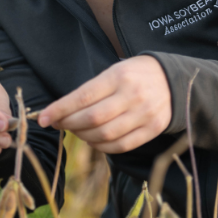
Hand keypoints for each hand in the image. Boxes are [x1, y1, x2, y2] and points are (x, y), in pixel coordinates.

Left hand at [38, 55, 170, 153]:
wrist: (174, 80)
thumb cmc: (136, 74)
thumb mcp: (114, 70)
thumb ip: (92, 90)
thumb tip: (62, 110)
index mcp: (119, 76)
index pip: (83, 96)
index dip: (60, 110)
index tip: (43, 118)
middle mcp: (132, 96)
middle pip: (92, 119)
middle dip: (69, 124)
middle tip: (58, 124)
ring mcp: (144, 114)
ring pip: (105, 135)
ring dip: (83, 137)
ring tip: (76, 131)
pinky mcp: (152, 129)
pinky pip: (121, 146)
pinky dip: (102, 147)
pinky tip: (94, 140)